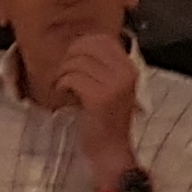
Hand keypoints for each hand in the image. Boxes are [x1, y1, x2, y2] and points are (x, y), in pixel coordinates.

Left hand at [55, 32, 142, 173]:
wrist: (110, 152)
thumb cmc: (106, 120)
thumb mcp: (111, 87)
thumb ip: (103, 66)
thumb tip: (79, 44)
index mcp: (129, 68)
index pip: (103, 39)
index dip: (82, 44)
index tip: (73, 59)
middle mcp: (125, 74)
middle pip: (88, 46)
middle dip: (69, 56)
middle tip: (64, 72)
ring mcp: (114, 86)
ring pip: (77, 62)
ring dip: (63, 72)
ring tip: (63, 85)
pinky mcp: (99, 98)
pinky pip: (73, 78)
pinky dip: (62, 83)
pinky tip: (62, 92)